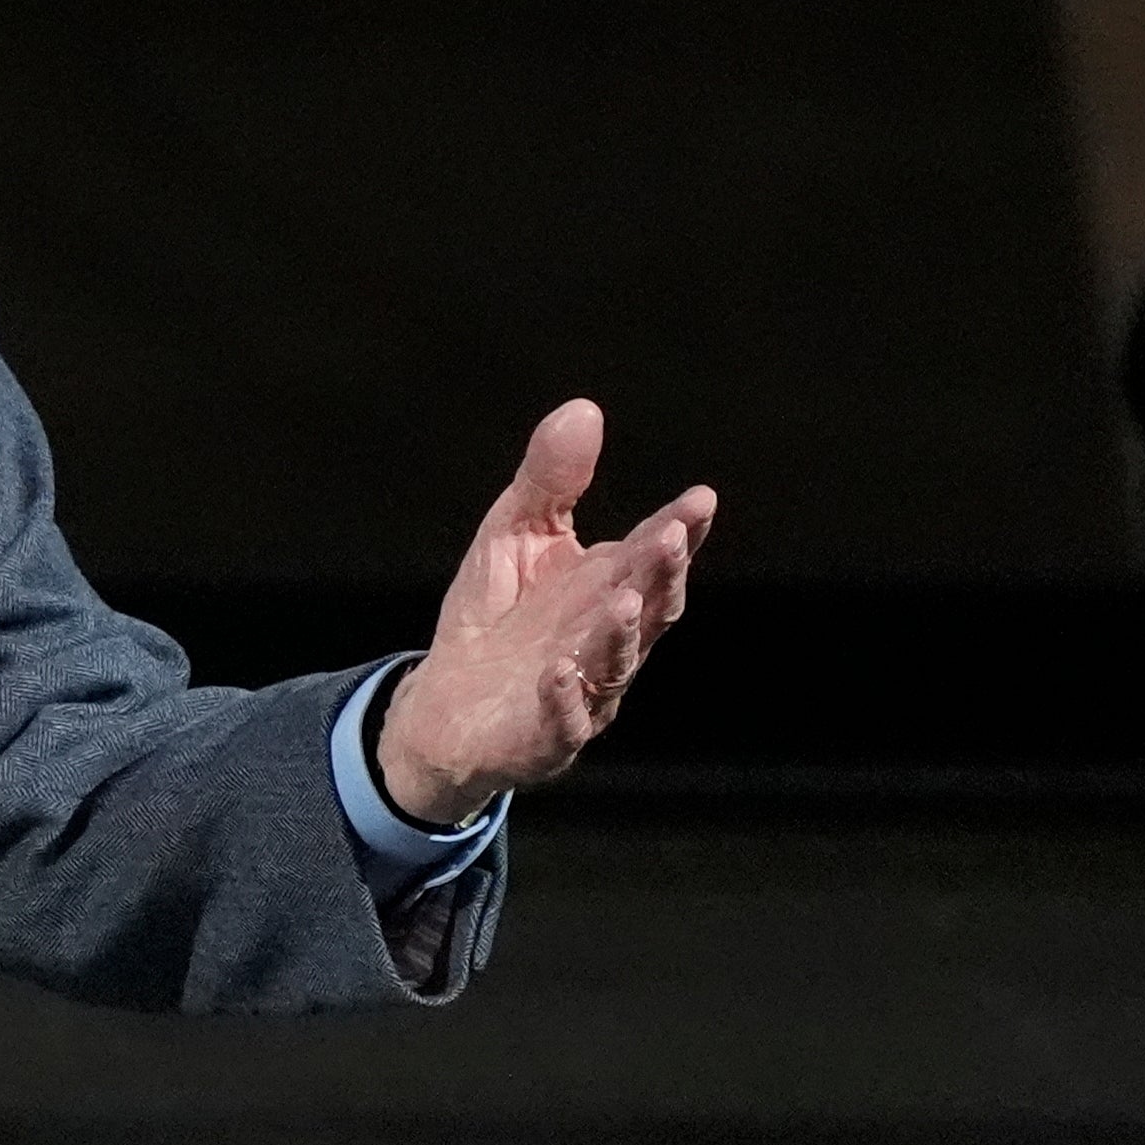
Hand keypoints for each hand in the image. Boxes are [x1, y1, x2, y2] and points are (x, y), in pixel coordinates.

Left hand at [374, 399, 715, 826]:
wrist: (445, 705)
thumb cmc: (495, 616)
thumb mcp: (514, 534)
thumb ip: (550, 482)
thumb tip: (583, 409)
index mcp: (609, 589)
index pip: (653, 557)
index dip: (680, 531)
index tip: (699, 500)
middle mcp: (609, 641)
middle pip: (649, 608)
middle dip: (661, 573)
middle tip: (670, 534)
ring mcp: (584, 692)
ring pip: (615, 664)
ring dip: (622, 632)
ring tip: (623, 597)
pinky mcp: (544, 735)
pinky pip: (561, 721)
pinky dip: (564, 698)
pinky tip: (558, 672)